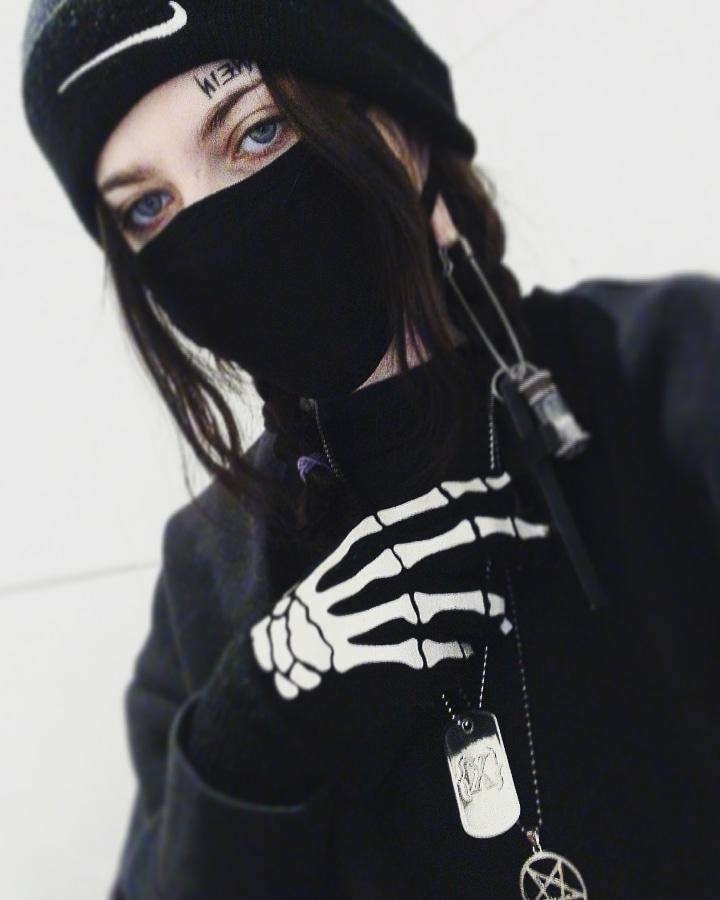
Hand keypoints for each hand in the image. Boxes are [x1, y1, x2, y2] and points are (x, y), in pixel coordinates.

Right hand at [243, 467, 549, 796]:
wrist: (276, 687)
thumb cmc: (319, 625)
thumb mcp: (343, 573)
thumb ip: (389, 551)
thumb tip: (461, 526)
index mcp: (366, 545)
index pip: (433, 507)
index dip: (477, 495)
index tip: (507, 489)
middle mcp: (378, 575)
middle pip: (458, 542)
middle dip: (506, 535)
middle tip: (539, 538)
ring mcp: (386, 620)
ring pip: (461, 600)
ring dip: (491, 607)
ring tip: (503, 617)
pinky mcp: (394, 667)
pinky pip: (449, 654)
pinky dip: (465, 652)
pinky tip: (467, 653)